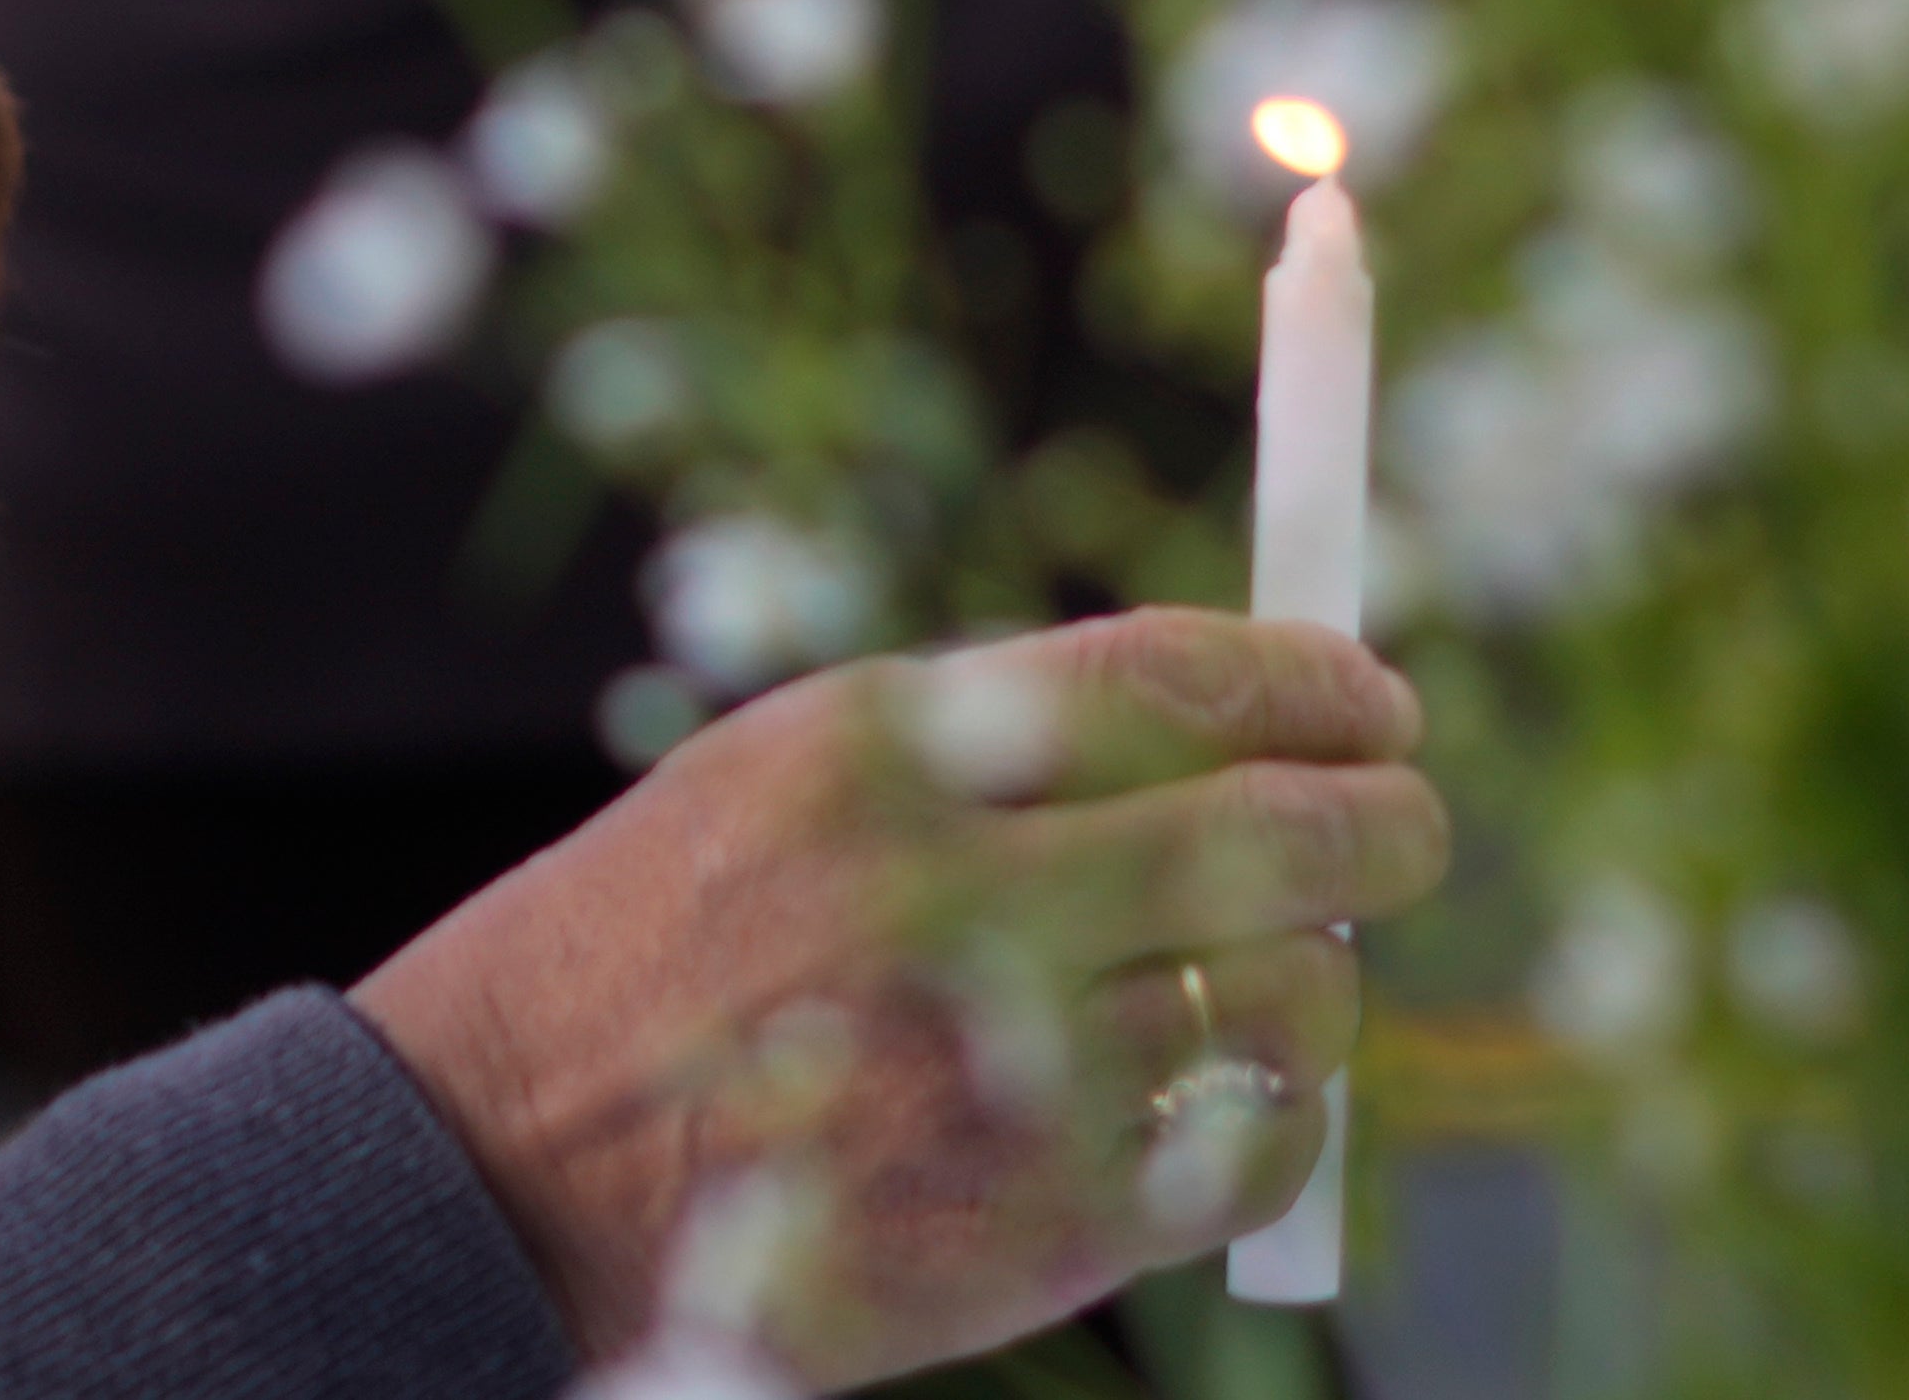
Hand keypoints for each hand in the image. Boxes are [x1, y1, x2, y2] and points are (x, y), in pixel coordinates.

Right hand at [349, 608, 1446, 1385]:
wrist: (501, 1170)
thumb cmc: (651, 955)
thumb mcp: (773, 779)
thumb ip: (983, 745)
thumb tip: (1225, 722)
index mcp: (878, 759)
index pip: (1171, 682)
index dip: (1309, 679)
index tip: (1371, 696)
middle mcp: (948, 904)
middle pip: (1271, 837)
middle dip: (1383, 822)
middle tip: (1407, 822)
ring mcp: (998, 1078)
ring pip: (1289, 1001)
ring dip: (1320, 981)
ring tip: (1279, 977)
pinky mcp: (1032, 1230)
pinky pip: (1252, 1152)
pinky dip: (1279, 1117)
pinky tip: (1229, 1095)